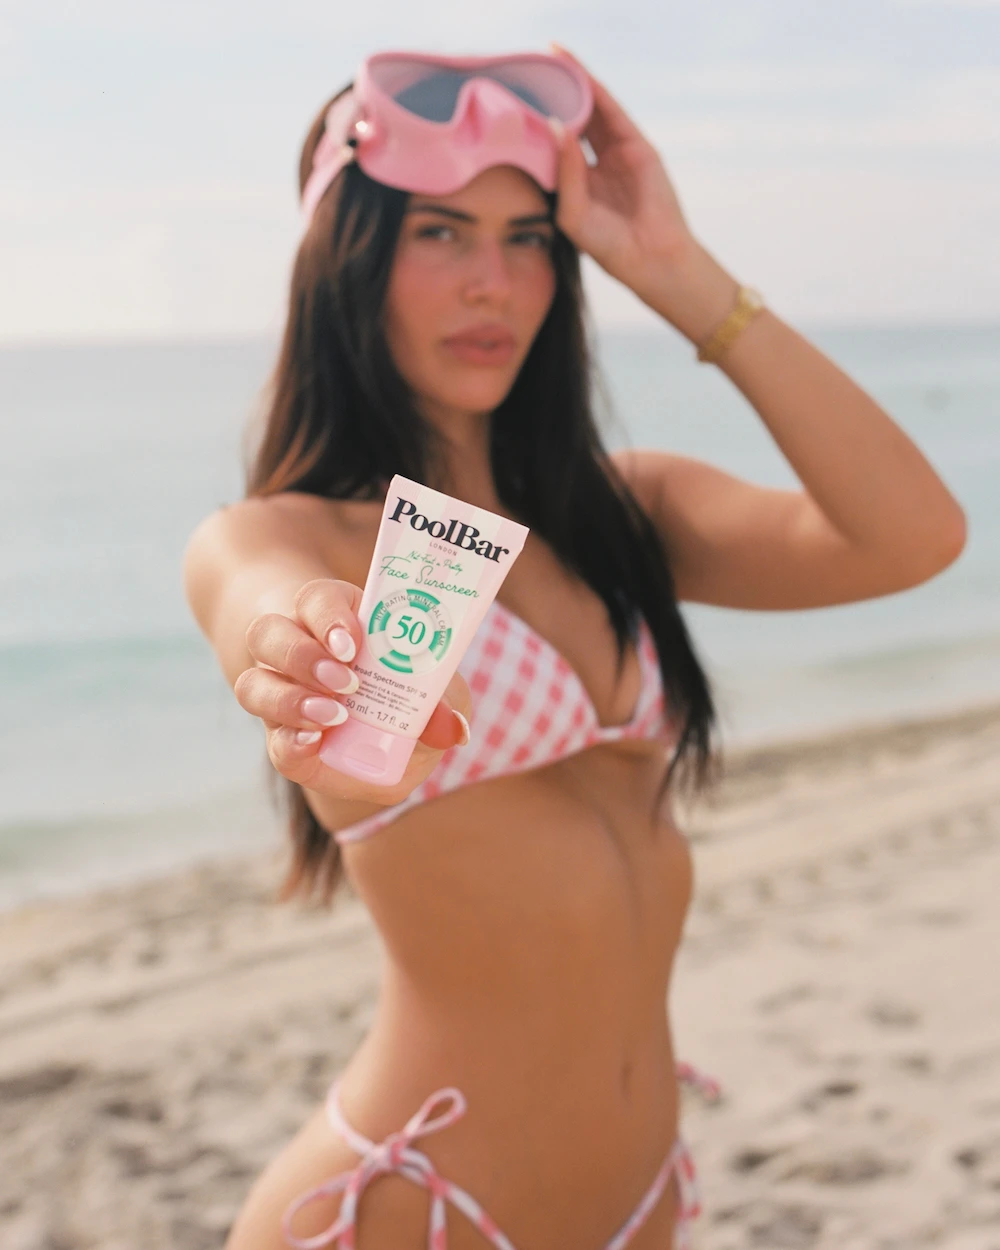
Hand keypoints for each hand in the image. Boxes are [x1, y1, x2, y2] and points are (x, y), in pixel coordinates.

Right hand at [234, 578, 471, 805]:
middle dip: (302, 656)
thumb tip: (452, 726)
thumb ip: (444, 703)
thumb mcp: (440, 694)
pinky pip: (271, 739)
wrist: (395, 750)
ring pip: (253, 683)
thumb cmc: (417, 700)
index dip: (327, 614)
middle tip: (346, 682)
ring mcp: (281, 695)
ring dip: (289, 699)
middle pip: (268, 633)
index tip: (351, 641)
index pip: (315, 598)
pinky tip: (313, 743)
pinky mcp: (282, 741)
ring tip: (333, 716)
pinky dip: (290, 741)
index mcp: (337, 620)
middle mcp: (296, 650)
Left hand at [547, 43, 697, 286]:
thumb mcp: (573, 211)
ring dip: (575, 83)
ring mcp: (616, 152)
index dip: (536, 123)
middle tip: (530, 67)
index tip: (511, 102)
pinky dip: (596, 91)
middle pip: (572, 119)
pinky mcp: (635, 145)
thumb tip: (556, 125)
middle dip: (554, 94)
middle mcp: (595, 163)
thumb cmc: (607, 245)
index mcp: (576, 182)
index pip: (552, 145)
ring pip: (591, 110)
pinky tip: (579, 74)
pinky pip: (612, 112)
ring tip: (553, 57)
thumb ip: (565, 170)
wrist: (648, 257)